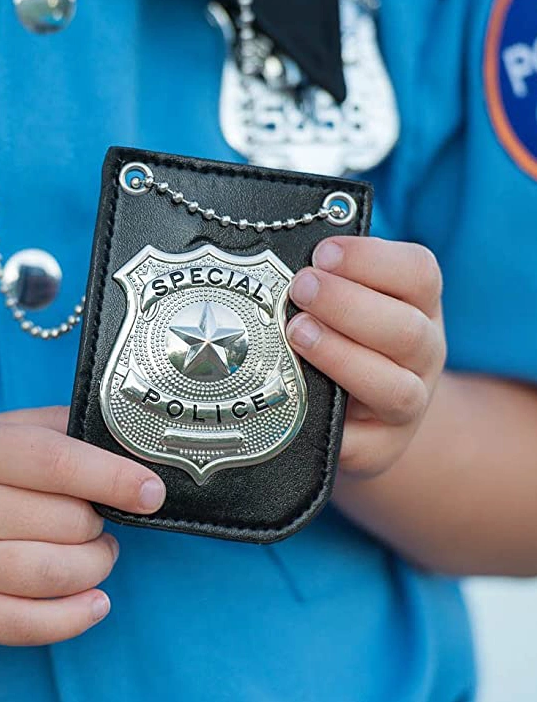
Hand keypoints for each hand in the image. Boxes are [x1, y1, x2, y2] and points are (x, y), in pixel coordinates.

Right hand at [0, 407, 165, 646]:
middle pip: (67, 522)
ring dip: (96, 566)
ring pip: (59, 574)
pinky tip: (94, 601)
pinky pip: (36, 625)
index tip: (152, 492)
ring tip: (95, 554)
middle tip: (95, 520)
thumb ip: (55, 427)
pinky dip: (79, 616)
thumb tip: (125, 434)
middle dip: (98, 524)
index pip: (55, 462)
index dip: (112, 477)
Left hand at [286, 237, 446, 480]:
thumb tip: (277, 257)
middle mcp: (424, 355)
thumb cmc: (345, 339)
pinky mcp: (381, 448)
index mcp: (418, 306)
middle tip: (300, 288)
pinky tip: (297, 400)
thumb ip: (325, 280)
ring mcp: (410, 405)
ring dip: (342, 356)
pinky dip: (331, 422)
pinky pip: (361, 441)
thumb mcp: (347, 301)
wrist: (367, 415)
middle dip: (347, 305)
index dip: (372, 259)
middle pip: (406, 330)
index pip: (419, 273)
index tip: (323, 253)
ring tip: (296, 334)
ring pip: (395, 388)